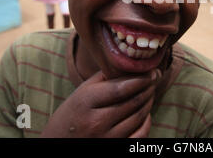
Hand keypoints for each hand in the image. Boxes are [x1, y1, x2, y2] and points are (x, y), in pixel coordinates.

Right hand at [40, 69, 160, 137]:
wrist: (57, 143)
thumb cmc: (71, 114)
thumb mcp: (82, 92)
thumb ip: (104, 78)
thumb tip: (131, 65)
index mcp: (86, 102)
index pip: (121, 88)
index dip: (141, 79)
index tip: (152, 71)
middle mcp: (96, 122)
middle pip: (133, 101)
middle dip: (148, 87)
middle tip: (154, 78)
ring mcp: (106, 138)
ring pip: (139, 116)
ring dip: (149, 101)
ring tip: (150, 91)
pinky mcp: (115, 148)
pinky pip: (140, 135)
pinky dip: (146, 121)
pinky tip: (145, 112)